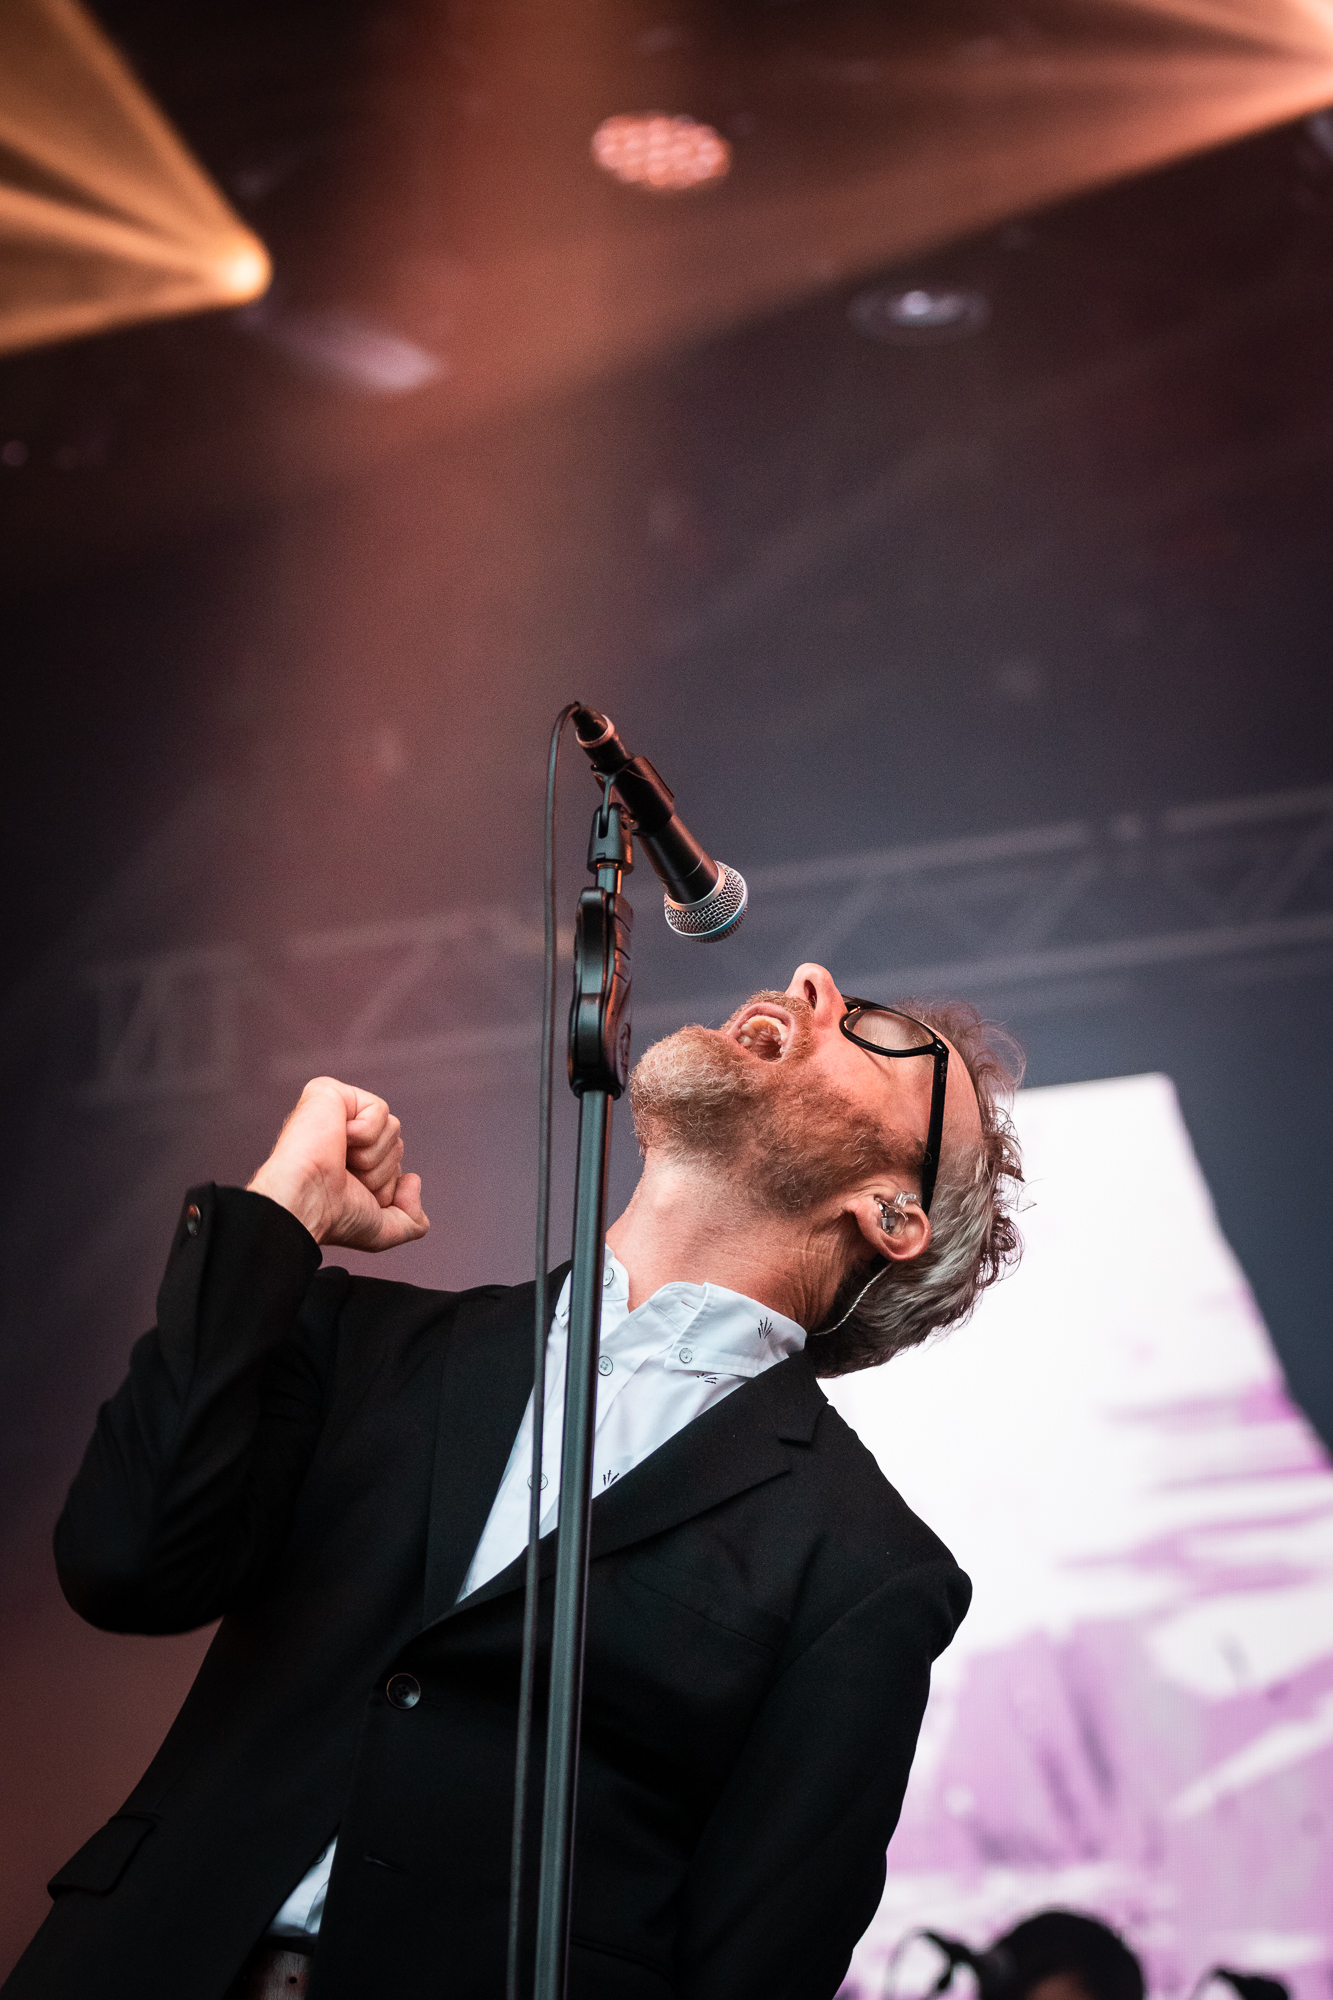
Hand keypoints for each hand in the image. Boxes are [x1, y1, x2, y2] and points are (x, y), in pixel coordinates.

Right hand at [247, 1077, 429, 1250]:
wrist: (306, 1202)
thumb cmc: (334, 1217)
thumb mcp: (384, 1231)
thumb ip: (413, 1221)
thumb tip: (413, 1179)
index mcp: (349, 1163)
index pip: (395, 1166)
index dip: (386, 1186)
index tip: (355, 1195)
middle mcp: (341, 1138)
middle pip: (397, 1144)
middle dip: (380, 1170)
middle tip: (345, 1177)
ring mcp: (334, 1113)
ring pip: (393, 1128)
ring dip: (372, 1155)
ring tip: (339, 1160)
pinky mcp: (328, 1092)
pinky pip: (379, 1110)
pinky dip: (365, 1132)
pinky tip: (336, 1139)